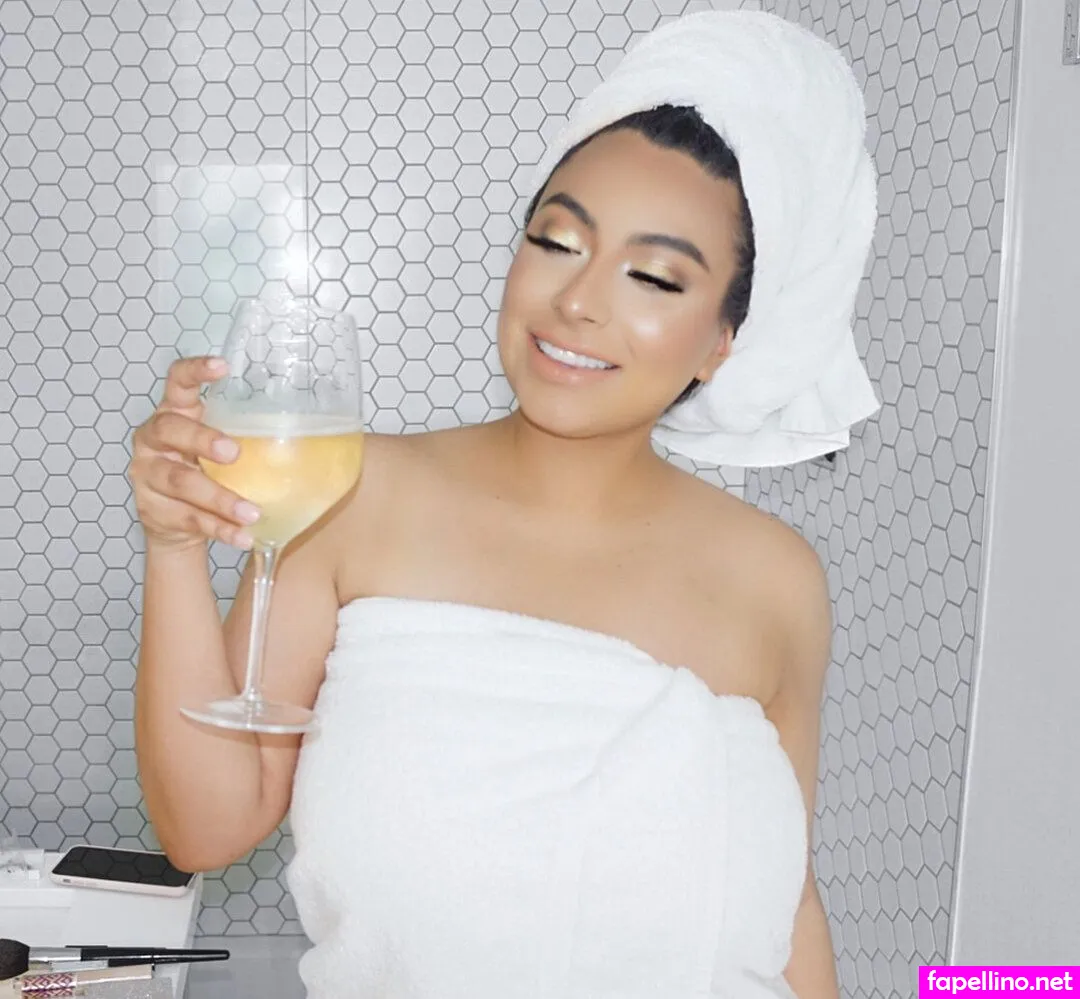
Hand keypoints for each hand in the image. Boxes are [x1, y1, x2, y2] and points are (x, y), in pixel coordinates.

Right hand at [129, 357, 259, 552]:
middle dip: (202, 440)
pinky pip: (189, 517)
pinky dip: (220, 529)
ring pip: (181, 481)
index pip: (177, 381)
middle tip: (234, 452)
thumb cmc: (210, 471)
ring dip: (219, 498)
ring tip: (252, 512)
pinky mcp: (153, 508)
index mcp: (175, 412)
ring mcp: (148, 473)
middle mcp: (154, 438)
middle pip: (170, 429)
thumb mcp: (224, 448)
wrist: (179, 522)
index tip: (223, 367)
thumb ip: (250, 436)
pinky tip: (244, 536)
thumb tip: (323, 433)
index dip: (195, 371)